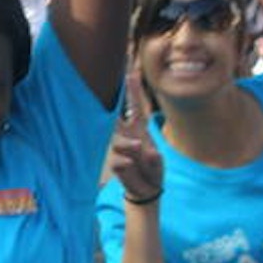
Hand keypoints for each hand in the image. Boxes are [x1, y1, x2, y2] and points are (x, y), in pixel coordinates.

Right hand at [106, 72, 163, 203]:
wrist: (146, 189)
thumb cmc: (152, 169)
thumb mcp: (157, 161)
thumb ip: (150, 156)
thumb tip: (138, 150)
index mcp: (140, 130)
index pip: (135, 108)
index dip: (133, 91)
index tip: (131, 73)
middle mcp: (127, 135)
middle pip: (116, 118)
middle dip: (111, 105)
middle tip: (106, 91)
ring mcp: (119, 148)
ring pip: (115, 140)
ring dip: (127, 145)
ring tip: (137, 149)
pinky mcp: (114, 162)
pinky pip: (117, 159)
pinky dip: (125, 163)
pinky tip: (130, 166)